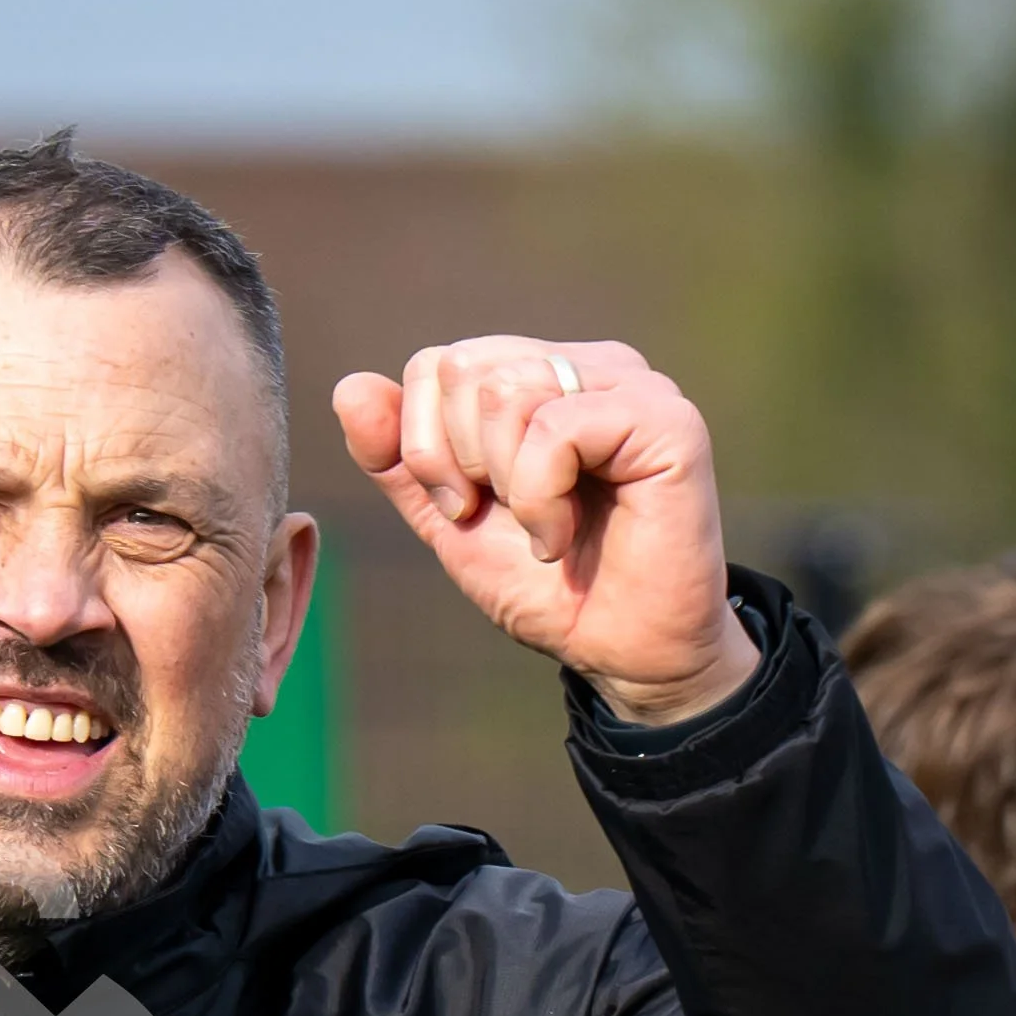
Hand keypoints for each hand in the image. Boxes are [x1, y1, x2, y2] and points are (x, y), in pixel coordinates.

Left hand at [334, 339, 759, 724]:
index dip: (423, 444)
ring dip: (503, 484)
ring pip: (506, 392)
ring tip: (541, 530)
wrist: (617, 652)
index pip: (436, 364)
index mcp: (541, 375)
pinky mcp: (665, 420)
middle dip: (455, 461)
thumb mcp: (450, 520)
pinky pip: (557, 427)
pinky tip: (561, 535)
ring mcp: (631, 386)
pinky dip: (540, 497)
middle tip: (497, 518)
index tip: (461, 508)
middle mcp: (588, 366)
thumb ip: (400, 460)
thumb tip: (350, 388)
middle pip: (463, 367)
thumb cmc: (544, 587)